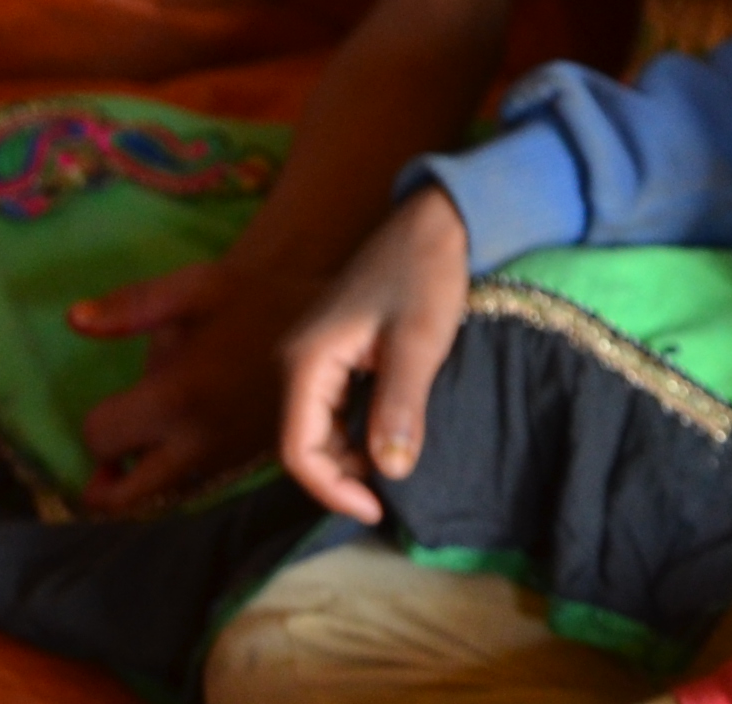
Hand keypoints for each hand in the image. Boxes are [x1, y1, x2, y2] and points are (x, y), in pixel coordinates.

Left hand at [71, 261, 296, 516]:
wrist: (330, 330)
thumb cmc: (257, 299)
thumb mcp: (196, 286)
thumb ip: (130, 305)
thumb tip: (73, 319)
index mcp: (175, 396)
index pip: (102, 436)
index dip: (92, 429)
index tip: (104, 413)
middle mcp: (196, 442)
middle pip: (126, 498)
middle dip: (105, 488)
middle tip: (102, 468)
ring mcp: (224, 461)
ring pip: (163, 498)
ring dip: (141, 486)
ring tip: (134, 458)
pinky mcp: (248, 467)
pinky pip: (198, 489)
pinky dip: (177, 482)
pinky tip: (175, 452)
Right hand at [272, 189, 469, 522]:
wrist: (434, 223)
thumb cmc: (424, 276)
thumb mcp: (418, 345)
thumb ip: (399, 408)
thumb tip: (391, 472)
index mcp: (306, 359)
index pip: (298, 449)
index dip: (332, 489)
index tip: (378, 508)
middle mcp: (298, 359)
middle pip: (302, 442)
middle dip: (342, 477)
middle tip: (391, 496)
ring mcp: (314, 355)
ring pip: (318, 428)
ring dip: (350, 457)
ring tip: (395, 468)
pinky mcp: (334, 353)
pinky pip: (333, 408)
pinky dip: (356, 433)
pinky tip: (390, 437)